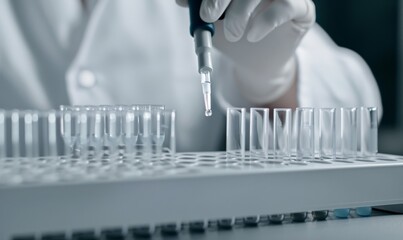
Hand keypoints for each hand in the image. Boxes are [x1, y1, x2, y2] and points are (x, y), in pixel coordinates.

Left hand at [177, 0, 314, 103]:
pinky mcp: (302, 8)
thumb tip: (180, 0)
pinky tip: (253, 36)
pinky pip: (287, 5)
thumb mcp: (213, 23)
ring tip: (233, 34)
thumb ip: (199, 8)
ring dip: (242, 10)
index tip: (198, 7)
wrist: (257, 64)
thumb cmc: (235, 37)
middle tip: (208, 15)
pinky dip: (266, 20)